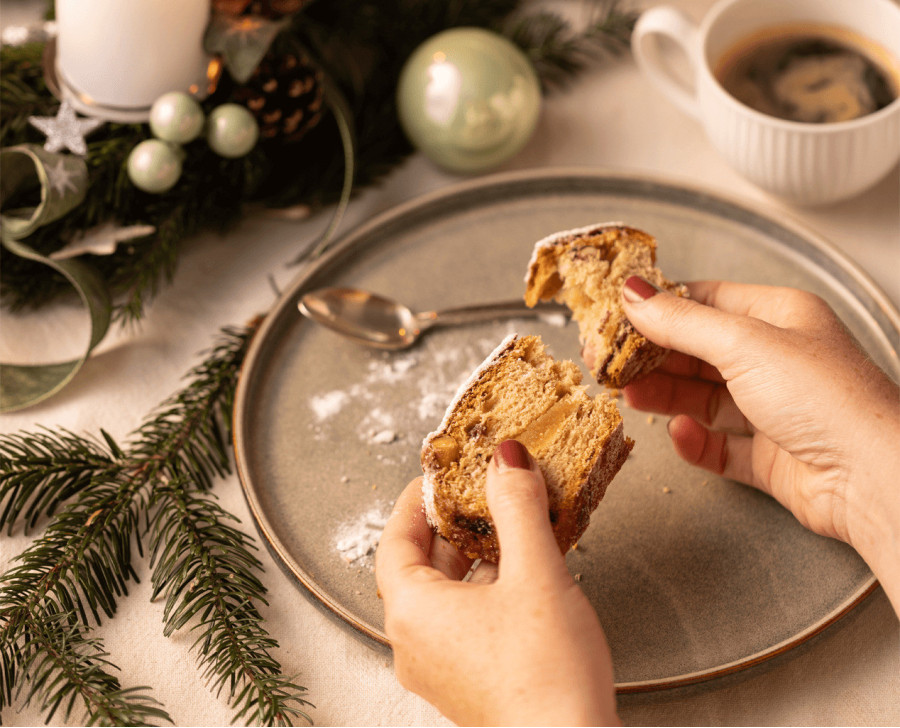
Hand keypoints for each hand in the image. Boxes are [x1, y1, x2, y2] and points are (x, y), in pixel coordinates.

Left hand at [375, 440, 618, 725]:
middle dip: (451, 527)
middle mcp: (416, 644)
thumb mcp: (535, 574)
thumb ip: (517, 508)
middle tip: (477, 494)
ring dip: (473, 558)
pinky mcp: (468, 684)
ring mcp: (440, 669)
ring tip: (508, 529)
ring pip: (445, 596)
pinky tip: (522, 578)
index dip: (414, 502)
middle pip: (420, 567)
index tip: (436, 476)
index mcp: (413, 612)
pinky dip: (484, 591)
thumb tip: (506, 461)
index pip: (394, 540)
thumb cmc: (546, 678)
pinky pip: (464, 622)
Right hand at [604, 277, 899, 612]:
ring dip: (665, 396)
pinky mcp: (768, 456)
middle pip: (698, 351)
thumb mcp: (744, 344)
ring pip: (703, 398)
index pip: (706, 302)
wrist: (872, 479)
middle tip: (608, 361)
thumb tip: (634, 292)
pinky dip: (694, 440)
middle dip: (654, 356)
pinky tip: (679, 433)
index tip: (617, 315)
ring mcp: (773, 410)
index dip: (660, 307)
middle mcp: (777, 360)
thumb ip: (681, 321)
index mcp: (779, 318)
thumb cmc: (828, 399)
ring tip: (628, 395)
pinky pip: (718, 445)